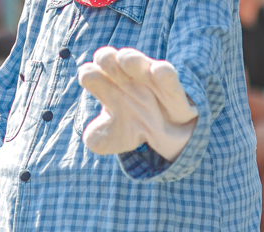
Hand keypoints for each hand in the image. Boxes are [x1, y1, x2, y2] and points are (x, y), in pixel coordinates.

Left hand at [78, 47, 197, 159]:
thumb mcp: (113, 139)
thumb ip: (98, 140)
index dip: (90, 76)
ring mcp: (150, 80)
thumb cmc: (134, 127)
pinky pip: (169, 79)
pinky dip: (164, 75)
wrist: (169, 133)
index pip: (91, 74)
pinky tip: (158, 71)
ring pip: (139, 64)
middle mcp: (126, 77)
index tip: (89, 79)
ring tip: (125, 60)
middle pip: (109, 60)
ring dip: (131, 60)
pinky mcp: (174, 91)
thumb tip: (91, 139)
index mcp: (107, 86)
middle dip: (106, 59)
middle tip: (105, 63)